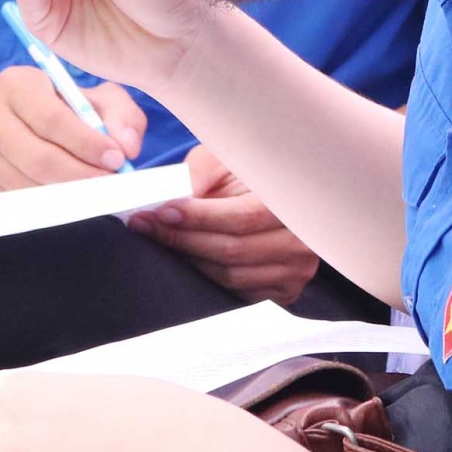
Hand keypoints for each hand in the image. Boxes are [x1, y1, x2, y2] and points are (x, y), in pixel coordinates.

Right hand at [0, 65, 147, 194]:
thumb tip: (126, 146)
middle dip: (83, 177)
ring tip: (94, 193)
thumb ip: (121, 114)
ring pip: (29, 188)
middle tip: (110, 184)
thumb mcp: (92, 99)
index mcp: (16, 84)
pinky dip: (49, 211)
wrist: (3, 127)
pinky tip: (69, 203)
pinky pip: (17, 207)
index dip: (87, 144)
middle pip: (39, 159)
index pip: (51, 119)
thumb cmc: (58, 111)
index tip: (117, 160)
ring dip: (69, 197)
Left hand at [130, 145, 320, 303]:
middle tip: (148, 225)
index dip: (198, 218)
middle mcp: (302, 240)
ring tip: (164, 238)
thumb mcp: (226, 159)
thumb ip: (201, 172)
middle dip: (183, 239)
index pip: (240, 218)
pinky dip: (208, 276)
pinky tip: (191, 257)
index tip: (161, 212)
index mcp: (293, 202)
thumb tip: (173, 197)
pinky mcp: (286, 291)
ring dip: (191, 258)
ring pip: (231, 274)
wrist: (276, 194)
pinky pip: (239, 292)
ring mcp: (297, 269)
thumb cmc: (249, 171)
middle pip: (232, 250)